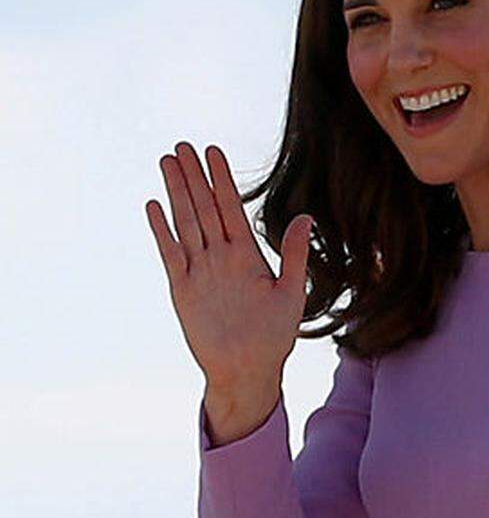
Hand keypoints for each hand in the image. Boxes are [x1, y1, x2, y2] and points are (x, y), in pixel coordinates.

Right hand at [146, 141, 310, 391]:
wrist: (248, 372)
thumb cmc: (273, 338)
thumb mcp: (291, 294)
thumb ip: (294, 255)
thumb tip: (305, 217)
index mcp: (247, 256)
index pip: (231, 208)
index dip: (222, 180)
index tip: (213, 151)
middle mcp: (221, 258)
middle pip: (204, 209)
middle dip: (194, 177)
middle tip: (183, 145)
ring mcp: (200, 271)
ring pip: (186, 223)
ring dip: (176, 193)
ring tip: (168, 162)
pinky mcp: (183, 289)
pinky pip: (171, 254)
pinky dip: (162, 231)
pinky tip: (154, 205)